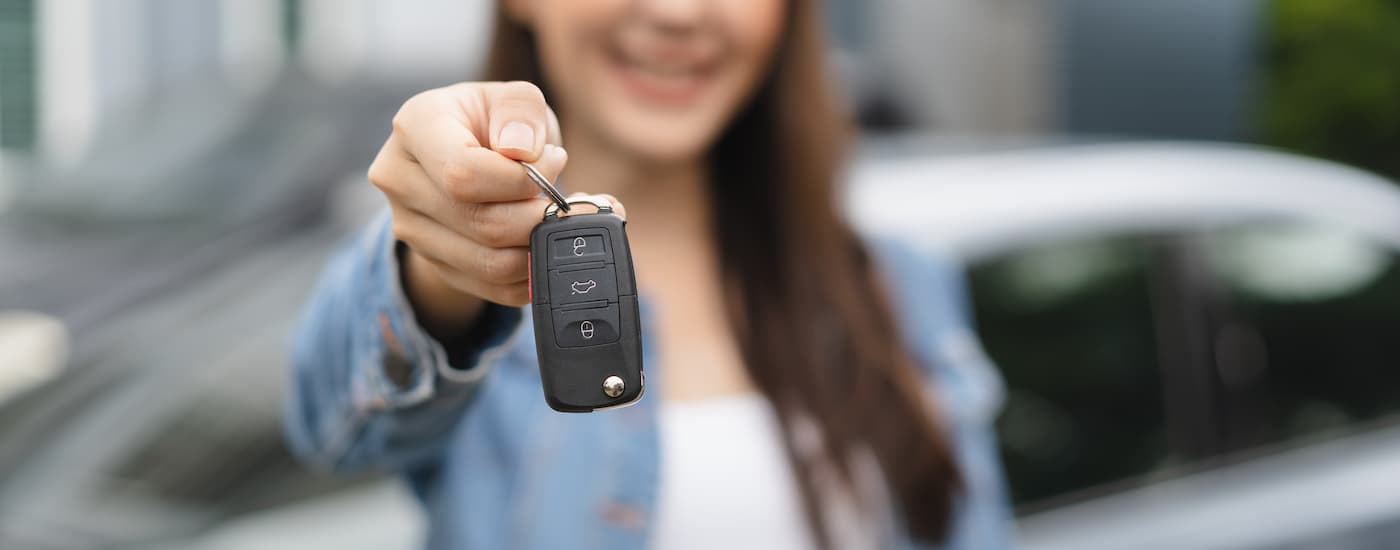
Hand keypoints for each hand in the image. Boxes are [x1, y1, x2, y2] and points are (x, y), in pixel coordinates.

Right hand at [367, 82, 611, 332]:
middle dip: (537, 216)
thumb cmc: (497, 123)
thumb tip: (522, 152)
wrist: (471, 156)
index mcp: (415, 127)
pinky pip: (494, 288)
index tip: (553, 162)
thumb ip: (521, 111)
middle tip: (561, 199)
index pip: (463, 173)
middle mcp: (400, 179)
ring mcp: (411, 228)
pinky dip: (532, 274)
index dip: (521, 180)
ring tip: (558, 220)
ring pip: (490, 263)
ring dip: (538, 247)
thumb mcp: (515, 99)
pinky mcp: (435, 263)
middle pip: (482, 223)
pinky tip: (546, 244)